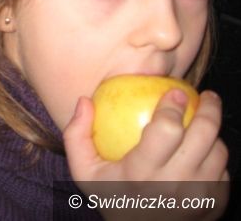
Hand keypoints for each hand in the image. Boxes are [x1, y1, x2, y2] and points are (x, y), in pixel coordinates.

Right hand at [64, 91, 228, 219]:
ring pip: (218, 152)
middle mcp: (174, 187)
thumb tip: (84, 100)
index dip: (174, 105)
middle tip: (205, 95)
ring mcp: (198, 199)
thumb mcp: (83, 170)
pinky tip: (205, 151)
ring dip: (213, 133)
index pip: (167, 130)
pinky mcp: (214, 208)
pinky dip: (216, 158)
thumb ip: (76, 134)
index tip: (174, 91)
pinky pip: (224, 173)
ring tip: (204, 121)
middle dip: (209, 108)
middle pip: (203, 136)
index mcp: (141, 175)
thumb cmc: (110, 196)